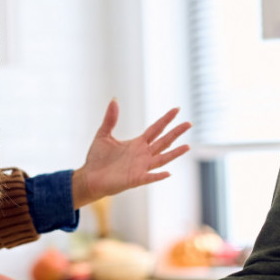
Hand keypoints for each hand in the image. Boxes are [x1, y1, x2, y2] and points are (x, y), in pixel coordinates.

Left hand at [70, 101, 190, 208]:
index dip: (166, 119)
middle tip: (189, 123)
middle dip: (176, 132)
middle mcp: (142, 154)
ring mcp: (140, 167)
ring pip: (162, 158)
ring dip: (174, 153)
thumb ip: (110, 119)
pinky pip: (149, 177)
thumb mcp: (103, 135)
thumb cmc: (97, 158)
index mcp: (137, 143)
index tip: (177, 109)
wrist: (89, 177)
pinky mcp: (135, 179)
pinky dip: (158, 176)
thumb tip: (114, 99)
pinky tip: (168, 172)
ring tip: (187, 146)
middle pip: (164, 141)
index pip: (156, 129)